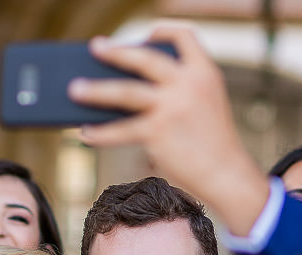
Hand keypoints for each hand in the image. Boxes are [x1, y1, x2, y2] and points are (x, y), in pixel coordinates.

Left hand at [68, 27, 269, 236]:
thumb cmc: (212, 142)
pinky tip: (86, 133)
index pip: (184, 36)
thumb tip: (127, 89)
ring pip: (125, 91)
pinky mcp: (158, 132)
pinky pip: (121, 129)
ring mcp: (172, 107)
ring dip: (96, 90)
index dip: (163, 32)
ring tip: (74, 89)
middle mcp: (188, 84)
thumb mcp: (205, 104)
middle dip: (117, 51)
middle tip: (94, 48)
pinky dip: (100, 132)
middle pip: (145, 57)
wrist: (227, 174)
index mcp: (204, 72)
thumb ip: (178, 89)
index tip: (146, 35)